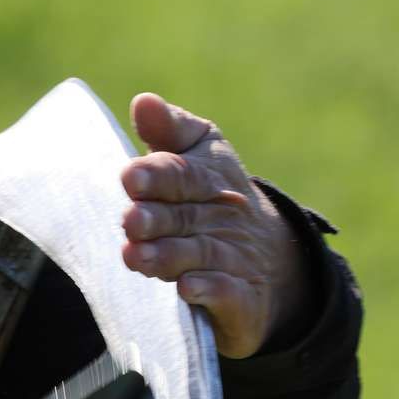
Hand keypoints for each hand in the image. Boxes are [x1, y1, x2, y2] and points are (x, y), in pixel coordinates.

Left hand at [120, 94, 309, 358]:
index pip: (183, 172)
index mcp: (211, 177)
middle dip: (156, 219)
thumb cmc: (212, 201)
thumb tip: (143, 101)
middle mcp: (225, 216)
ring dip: (170, 256)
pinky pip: (228, 292)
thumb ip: (169, 131)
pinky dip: (209, 290)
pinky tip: (186, 288)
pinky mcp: (243, 297)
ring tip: (138, 257)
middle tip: (130, 221)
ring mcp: (236, 257)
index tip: (130, 177)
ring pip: (201, 254)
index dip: (158, 174)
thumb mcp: (198, 157)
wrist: (268, 261)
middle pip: (186, 216)